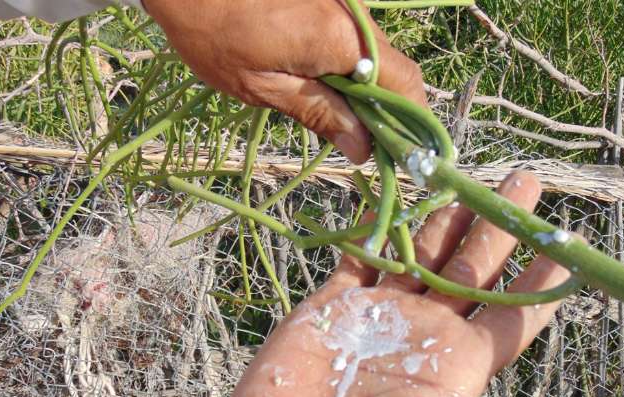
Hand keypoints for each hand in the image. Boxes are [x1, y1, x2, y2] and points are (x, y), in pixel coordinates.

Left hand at [142, 0, 426, 163]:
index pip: (405, 84)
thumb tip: (362, 148)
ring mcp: (344, 4)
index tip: (398, 154)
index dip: (409, 122)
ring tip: (343, 121)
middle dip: (389, 112)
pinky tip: (327, 89)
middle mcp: (354, 17)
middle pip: (396, 70)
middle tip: (365, 144)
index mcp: (341, 41)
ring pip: (377, 56)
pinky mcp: (330, 1)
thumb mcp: (263, 87)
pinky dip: (351, 70)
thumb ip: (319, 114)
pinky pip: (355, 41)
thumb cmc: (213, 33)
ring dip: (369, 92)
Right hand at [150, 172, 592, 396]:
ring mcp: (374, 319)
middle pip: (471, 270)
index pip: (509, 317)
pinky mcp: (328, 308)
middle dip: (498, 228)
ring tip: (468, 177)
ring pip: (418, 253)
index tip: (568, 244)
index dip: (539, 280)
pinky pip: (358, 255)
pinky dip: (375, 226)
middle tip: (523, 184)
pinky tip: (395, 197)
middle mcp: (421, 338)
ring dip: (443, 217)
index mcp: (455, 374)